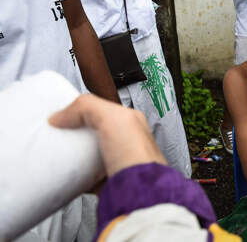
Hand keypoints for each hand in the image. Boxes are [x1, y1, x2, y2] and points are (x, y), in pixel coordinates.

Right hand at [49, 94, 165, 176]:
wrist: (137, 192)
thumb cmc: (136, 155)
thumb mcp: (111, 117)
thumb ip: (86, 107)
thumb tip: (61, 115)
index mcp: (131, 122)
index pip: (102, 109)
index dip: (81, 110)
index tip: (61, 114)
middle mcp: (125, 141)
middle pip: (92, 132)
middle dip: (74, 133)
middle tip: (57, 133)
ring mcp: (115, 162)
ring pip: (86, 153)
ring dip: (72, 154)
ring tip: (57, 151)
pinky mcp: (104, 181)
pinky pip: (83, 175)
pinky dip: (72, 174)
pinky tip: (65, 171)